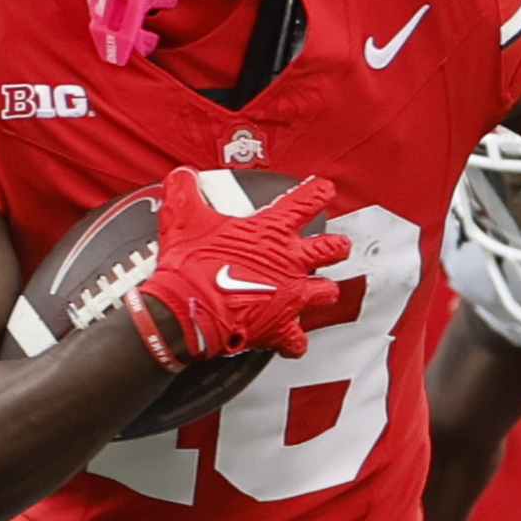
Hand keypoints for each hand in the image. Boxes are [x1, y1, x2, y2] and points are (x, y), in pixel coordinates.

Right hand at [132, 167, 348, 363]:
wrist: (189, 309)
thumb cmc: (192, 266)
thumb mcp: (184, 217)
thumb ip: (186, 191)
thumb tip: (183, 176)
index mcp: (270, 231)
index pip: (303, 203)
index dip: (317, 193)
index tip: (325, 190)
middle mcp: (289, 261)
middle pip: (329, 249)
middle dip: (336, 247)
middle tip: (338, 245)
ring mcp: (289, 295)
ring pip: (325, 292)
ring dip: (325, 291)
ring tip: (325, 291)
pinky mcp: (280, 327)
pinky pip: (297, 340)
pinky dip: (295, 343)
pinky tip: (294, 344)